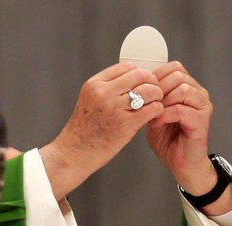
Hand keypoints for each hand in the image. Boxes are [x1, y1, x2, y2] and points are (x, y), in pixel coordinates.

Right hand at [41, 62, 163, 199]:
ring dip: (157, 96)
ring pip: (149, 90)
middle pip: (140, 75)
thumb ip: (108, 89)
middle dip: (151, 82)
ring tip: (155, 104)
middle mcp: (104, 93)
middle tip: (154, 92)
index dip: (140, 73)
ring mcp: (115, 108)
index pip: (127, 66)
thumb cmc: (84, 130)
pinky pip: (152, 109)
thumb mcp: (90, 101)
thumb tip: (134, 80)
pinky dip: (157, 110)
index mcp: (94, 84)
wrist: (74, 153)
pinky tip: (153, 116)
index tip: (143, 82)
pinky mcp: (126, 124)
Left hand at [147, 61, 231, 214]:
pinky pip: (181, 110)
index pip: (174, 68)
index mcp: (188, 89)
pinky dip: (166, 115)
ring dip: (163, 100)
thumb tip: (137, 85)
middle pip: (178, 75)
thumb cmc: (168, 141)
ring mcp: (202, 106)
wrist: (180, 164)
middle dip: (158, 88)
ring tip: (153, 114)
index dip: (155, 76)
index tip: (142, 90)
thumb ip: (151, 99)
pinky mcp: (202, 121)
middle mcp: (198, 94)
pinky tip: (157, 123)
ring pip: (182, 88)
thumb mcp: (153, 114)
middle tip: (147, 103)